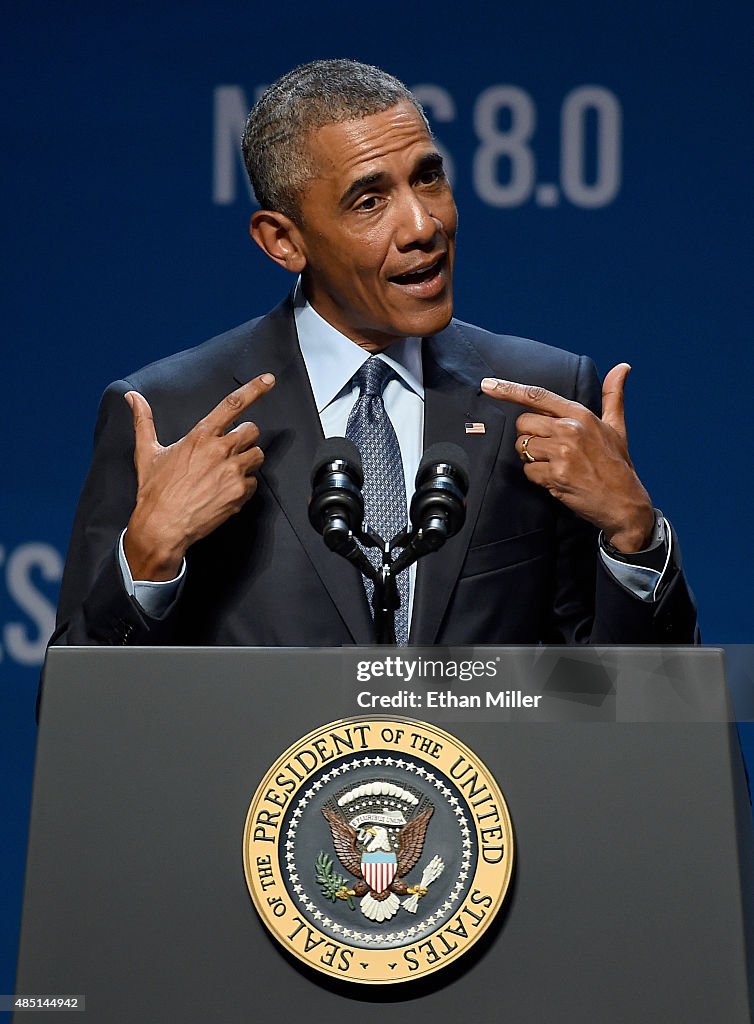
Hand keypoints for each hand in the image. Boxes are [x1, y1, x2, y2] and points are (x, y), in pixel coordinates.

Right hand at [123, 373, 274, 579]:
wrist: (163, 527)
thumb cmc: (154, 491)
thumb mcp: (147, 453)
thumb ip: (144, 421)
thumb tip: (132, 397)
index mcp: (201, 436)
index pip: (233, 404)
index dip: (254, 389)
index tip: (269, 379)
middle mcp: (220, 450)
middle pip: (252, 430)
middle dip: (245, 438)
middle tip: (229, 451)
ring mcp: (232, 472)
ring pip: (257, 456)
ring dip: (247, 461)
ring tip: (226, 473)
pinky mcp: (240, 493)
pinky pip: (254, 483)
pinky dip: (243, 487)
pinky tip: (224, 493)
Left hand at [481, 364, 654, 551]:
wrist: (624, 503)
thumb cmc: (617, 464)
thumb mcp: (617, 426)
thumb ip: (613, 395)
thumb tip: (623, 366)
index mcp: (581, 415)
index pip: (538, 396)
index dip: (509, 389)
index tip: (488, 385)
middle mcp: (570, 430)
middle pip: (523, 424)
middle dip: (529, 436)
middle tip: (549, 449)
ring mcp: (562, 453)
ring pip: (523, 447)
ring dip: (532, 458)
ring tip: (556, 464)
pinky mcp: (556, 475)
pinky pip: (528, 471)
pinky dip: (537, 477)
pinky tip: (555, 479)